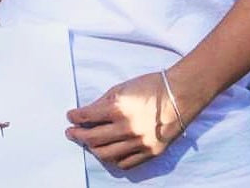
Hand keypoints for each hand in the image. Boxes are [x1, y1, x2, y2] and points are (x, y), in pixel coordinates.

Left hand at [65, 72, 185, 169]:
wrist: (179, 95)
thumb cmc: (150, 86)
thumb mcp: (121, 88)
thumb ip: (103, 102)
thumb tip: (88, 113)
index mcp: (118, 108)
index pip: (88, 117)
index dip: (75, 117)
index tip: (70, 117)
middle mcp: (127, 128)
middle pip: (93, 139)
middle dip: (78, 135)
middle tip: (71, 133)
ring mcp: (139, 143)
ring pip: (107, 155)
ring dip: (93, 149)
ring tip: (87, 143)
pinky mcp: (150, 153)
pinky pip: (125, 163)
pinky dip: (113, 159)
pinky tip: (107, 152)